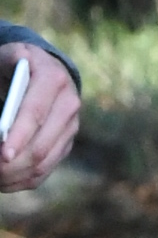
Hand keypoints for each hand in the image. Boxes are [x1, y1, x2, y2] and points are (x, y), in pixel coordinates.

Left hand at [0, 48, 78, 191]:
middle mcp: (69, 104)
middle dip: (14, 163)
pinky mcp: (66, 143)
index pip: (35, 113)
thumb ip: (9, 61)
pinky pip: (45, 170)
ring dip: (16, 175)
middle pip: (41, 144)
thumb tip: (14, 79)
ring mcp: (71, 126)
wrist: (44, 70)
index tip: (3, 154)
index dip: (19, 135)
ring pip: (44, 162)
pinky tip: (5, 181)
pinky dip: (23, 180)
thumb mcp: (10, 56)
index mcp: (53, 79)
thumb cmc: (16, 64)